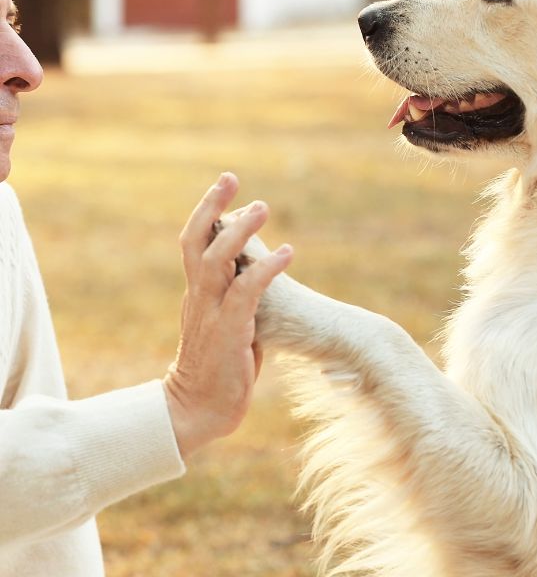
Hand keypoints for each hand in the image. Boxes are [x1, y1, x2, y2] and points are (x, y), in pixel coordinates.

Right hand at [163, 172, 292, 458]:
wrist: (197, 412)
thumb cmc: (220, 368)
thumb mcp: (227, 324)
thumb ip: (236, 298)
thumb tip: (257, 276)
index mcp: (197, 295)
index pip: (194, 243)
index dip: (206, 212)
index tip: (224, 186)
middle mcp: (199, 298)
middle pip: (196, 242)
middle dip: (212, 207)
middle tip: (231, 179)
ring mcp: (211, 314)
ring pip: (217, 261)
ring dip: (240, 232)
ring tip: (263, 206)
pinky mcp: (229, 332)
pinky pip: (246, 292)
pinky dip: (266, 268)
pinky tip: (288, 251)